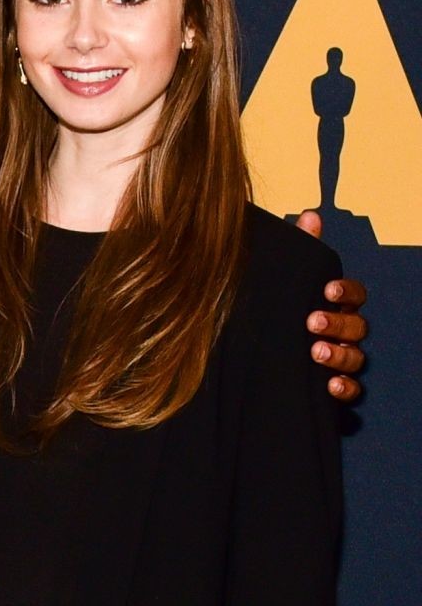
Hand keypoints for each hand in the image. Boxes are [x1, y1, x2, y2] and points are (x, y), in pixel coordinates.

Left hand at [293, 211, 367, 400]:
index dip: (345, 291)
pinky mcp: (331, 387)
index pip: (354, 296)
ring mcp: (340, 360)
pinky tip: (331, 386)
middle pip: (356, 327)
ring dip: (339, 354)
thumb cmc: (275, 315)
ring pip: (355, 357)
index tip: (327, 289)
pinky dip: (345, 388)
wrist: (249, 360)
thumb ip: (300, 250)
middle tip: (312, 322)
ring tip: (316, 352)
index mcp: (334, 307)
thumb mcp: (281, 284)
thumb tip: (310, 215)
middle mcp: (343, 333)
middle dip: (337, 323)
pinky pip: (351, 390)